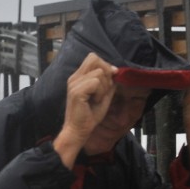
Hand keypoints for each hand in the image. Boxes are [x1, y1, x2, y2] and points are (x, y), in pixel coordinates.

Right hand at [53, 53, 117, 167]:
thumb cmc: (89, 115)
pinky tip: (95, 101)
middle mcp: (74, 77)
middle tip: (104, 89)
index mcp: (79, 77)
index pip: (93, 58)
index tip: (111, 78)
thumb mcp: (103, 95)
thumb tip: (115, 71)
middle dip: (106, 72)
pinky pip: (96, 83)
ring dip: (104, 87)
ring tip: (97, 98)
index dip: (105, 65)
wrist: (78, 130)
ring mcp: (74, 83)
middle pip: (94, 58)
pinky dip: (100, 93)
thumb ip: (108, 82)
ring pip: (99, 72)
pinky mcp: (76, 91)